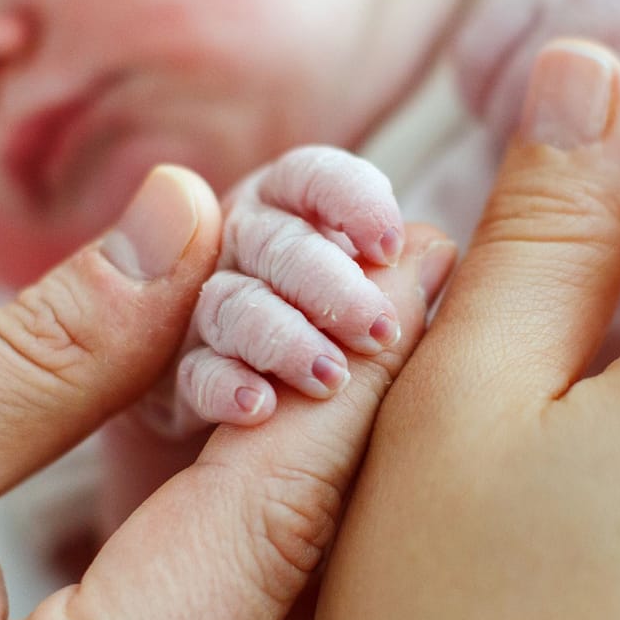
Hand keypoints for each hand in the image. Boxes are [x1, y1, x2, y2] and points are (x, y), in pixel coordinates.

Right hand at [178, 146, 408, 427]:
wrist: (277, 441)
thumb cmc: (347, 351)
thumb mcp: (376, 308)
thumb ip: (397, 280)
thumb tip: (439, 248)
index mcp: (292, 210)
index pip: (313, 178)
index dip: (351, 200)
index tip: (388, 245)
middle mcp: (243, 248)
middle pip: (276, 243)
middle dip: (330, 285)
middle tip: (378, 331)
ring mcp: (205, 311)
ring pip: (233, 305)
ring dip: (284, 339)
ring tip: (331, 380)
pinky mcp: (181, 378)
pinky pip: (194, 371)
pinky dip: (227, 387)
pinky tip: (260, 407)